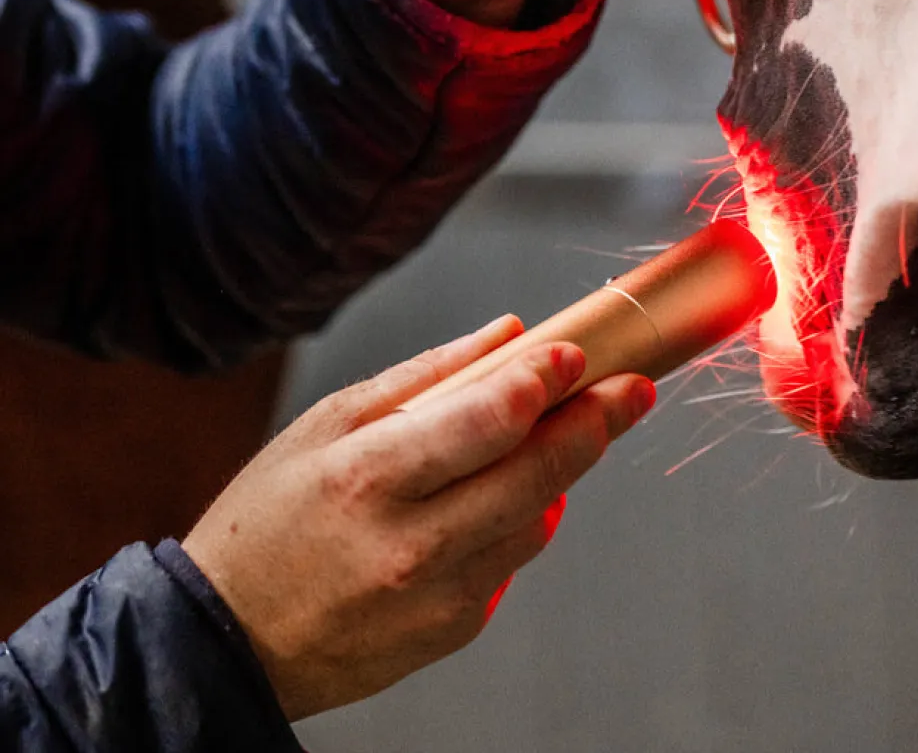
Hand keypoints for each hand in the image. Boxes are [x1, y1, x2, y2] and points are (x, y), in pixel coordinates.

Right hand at [183, 316, 654, 722]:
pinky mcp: (452, 631)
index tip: (581, 352)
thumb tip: (507, 333)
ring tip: (558, 432)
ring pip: (538, 518)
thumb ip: (425, 376)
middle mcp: (409, 544)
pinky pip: (513, 561)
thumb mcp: (327, 424)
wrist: (226, 641)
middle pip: (538, 474)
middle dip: (598, 421)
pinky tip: (496, 496)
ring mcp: (436, 597)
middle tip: (634, 387)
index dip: (546, 380)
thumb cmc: (270, 519)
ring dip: (561, 471)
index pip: (487, 421)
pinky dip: (520, 520)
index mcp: (369, 478)